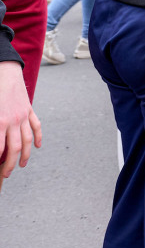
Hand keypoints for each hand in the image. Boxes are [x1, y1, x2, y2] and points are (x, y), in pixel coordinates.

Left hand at [0, 61, 39, 189]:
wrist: (4, 72)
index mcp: (0, 122)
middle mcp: (13, 121)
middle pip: (15, 148)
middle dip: (10, 164)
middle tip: (6, 175)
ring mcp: (23, 115)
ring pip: (27, 140)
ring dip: (25, 155)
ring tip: (21, 165)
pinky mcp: (29, 110)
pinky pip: (36, 126)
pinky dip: (38, 137)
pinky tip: (38, 146)